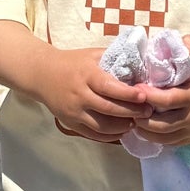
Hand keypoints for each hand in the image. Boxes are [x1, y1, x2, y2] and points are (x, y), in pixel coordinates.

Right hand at [33, 42, 151, 142]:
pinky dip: (109, 136)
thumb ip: (114, 59)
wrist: (42, 74)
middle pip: (109, 109)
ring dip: (122, 127)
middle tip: (148, 112)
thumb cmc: (72, 62)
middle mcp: (79, 95)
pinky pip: (92, 134)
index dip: (128, 94)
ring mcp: (74, 112)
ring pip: (102, 126)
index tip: (145, 96)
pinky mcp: (70, 123)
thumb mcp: (92, 55)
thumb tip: (141, 63)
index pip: (110, 88)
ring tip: (136, 122)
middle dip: (132, 112)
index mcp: (87, 76)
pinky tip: (121, 130)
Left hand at [131, 37, 189, 146]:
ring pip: (165, 138)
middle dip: (142, 120)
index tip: (135, 89)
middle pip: (162, 125)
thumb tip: (164, 38)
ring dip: (147, 133)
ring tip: (135, 122)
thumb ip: (187, 44)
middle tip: (130, 109)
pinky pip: (174, 143)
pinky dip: (159, 139)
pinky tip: (148, 131)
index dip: (148, 97)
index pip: (167, 101)